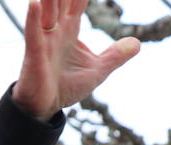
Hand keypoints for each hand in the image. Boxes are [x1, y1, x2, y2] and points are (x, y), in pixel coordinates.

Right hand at [11, 0, 139, 120]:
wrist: (44, 107)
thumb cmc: (65, 86)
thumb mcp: (97, 70)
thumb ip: (115, 55)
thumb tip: (137, 43)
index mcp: (70, 29)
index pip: (79, 1)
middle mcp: (56, 28)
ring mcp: (44, 39)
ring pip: (47, 10)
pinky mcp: (34, 54)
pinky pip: (33, 34)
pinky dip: (33, 19)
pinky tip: (35, 3)